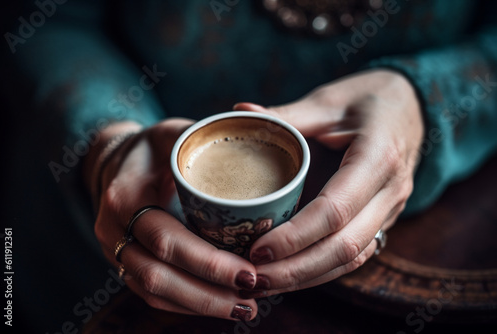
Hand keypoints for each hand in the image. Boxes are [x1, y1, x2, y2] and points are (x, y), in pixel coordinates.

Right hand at [84, 119, 257, 320]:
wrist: (115, 161)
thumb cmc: (151, 146)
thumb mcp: (173, 133)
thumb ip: (204, 142)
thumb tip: (254, 144)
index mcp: (126, 196)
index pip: (168, 239)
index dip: (208, 262)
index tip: (248, 271)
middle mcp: (114, 229)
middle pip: (159, 275)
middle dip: (209, 293)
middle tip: (252, 297)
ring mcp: (114, 250)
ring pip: (153, 292)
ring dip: (200, 305)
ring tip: (243, 307)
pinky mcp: (123, 262)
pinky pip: (150, 293)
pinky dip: (185, 304)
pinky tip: (217, 305)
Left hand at [234, 69, 423, 295]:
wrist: (413, 105)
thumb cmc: (370, 99)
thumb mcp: (329, 100)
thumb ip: (287, 114)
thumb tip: (240, 110)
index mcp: (378, 157)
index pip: (335, 210)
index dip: (295, 236)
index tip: (257, 249)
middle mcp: (391, 191)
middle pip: (345, 247)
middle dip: (296, 269)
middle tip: (252, 277)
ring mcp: (392, 209)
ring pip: (353, 258)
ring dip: (308, 277)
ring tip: (265, 284)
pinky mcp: (384, 218)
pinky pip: (357, 253)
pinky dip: (323, 269)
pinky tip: (291, 275)